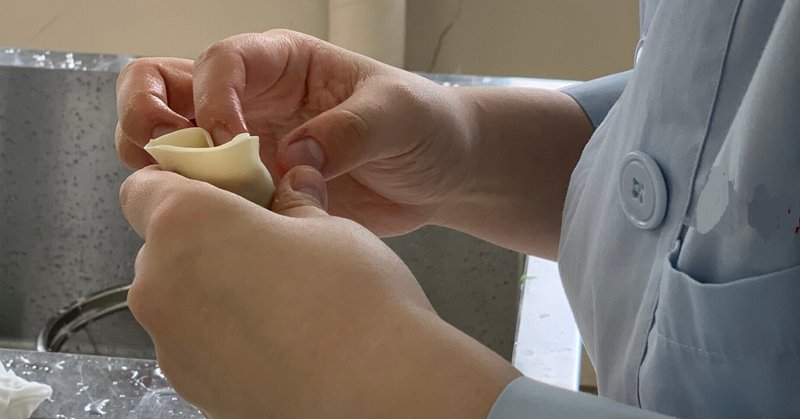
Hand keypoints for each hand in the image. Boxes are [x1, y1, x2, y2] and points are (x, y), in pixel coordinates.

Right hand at [116, 30, 475, 235]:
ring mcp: (246, 147)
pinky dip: (194, 209)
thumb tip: (294, 157)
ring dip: (158, 165)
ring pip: (167, 142)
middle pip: (163, 87)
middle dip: (146, 115)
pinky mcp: (253, 192)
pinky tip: (219, 227)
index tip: (230, 138)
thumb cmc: (425, 125)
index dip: (212, 95)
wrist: (441, 176)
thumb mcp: (398, 115)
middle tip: (165, 154)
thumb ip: (348, 130)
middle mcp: (253, 100)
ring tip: (181, 194)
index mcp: (284, 63)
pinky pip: (202, 196)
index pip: (221, 61)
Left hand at [119, 165, 518, 417]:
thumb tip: (292, 191)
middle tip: (263, 244)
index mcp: (186, 225)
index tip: (221, 190)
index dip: (180, 183)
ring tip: (278, 300)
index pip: (144, 186)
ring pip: (180, 296)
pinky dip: (223, 334)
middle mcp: (161, 283)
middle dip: (205, 239)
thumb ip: (294, 205)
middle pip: (164, 245)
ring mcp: (171, 343)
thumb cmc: (353, 303)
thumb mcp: (330, 228)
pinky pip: (195, 342)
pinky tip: (277, 339)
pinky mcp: (190, 386)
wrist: (373, 394)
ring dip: (214, 289)